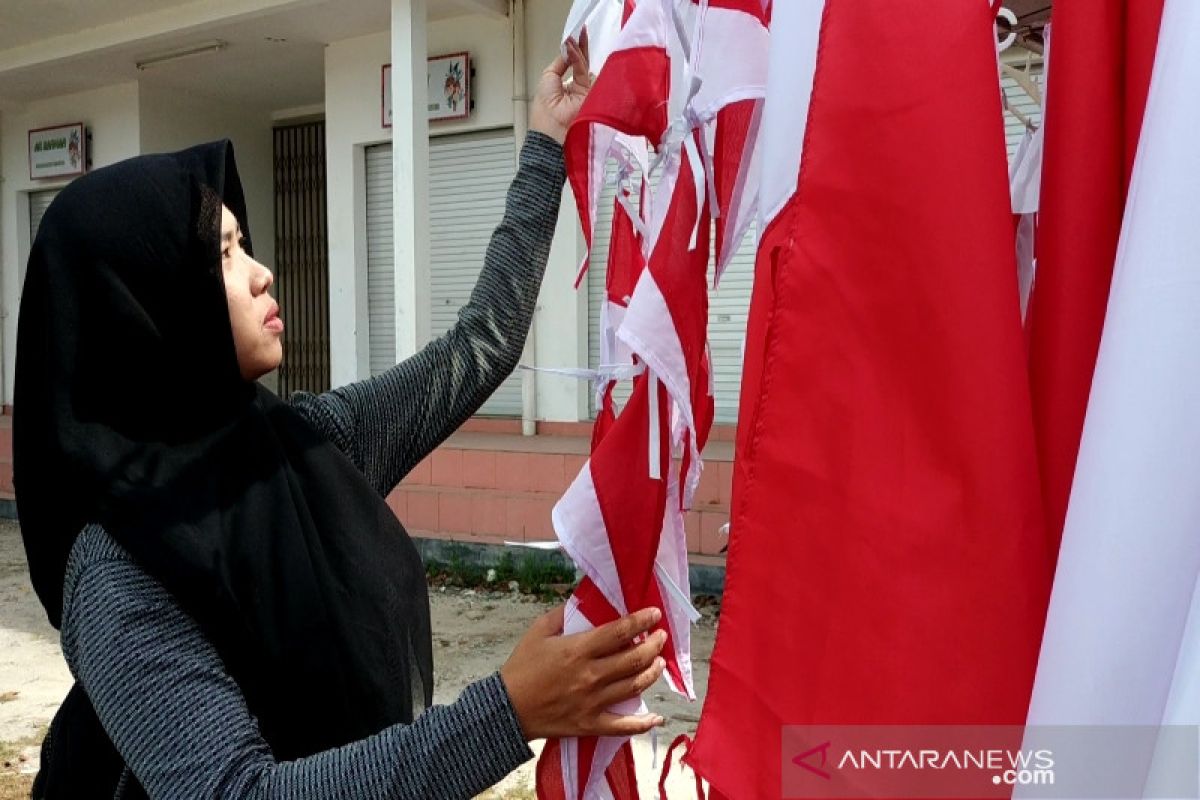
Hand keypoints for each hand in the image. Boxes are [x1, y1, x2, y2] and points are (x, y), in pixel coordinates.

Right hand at [500, 604, 667, 739]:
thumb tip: (582, 603)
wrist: (506, 709)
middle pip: (634, 658)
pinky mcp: (591, 724)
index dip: (641, 621)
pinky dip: (644, 723)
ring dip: (652, 673)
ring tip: (659, 662)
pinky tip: (657, 717)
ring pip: (634, 686)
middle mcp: (591, 675)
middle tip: (661, 637)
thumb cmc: (521, 668)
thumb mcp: (537, 632)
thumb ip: (561, 614)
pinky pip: (623, 726)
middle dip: (654, 645)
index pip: (619, 632)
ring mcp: (593, 702)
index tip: (654, 613)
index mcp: (578, 650)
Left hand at [529, 32, 591, 144]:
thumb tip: (568, 48)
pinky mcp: (591, 93)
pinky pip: (585, 72)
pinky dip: (578, 59)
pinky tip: (573, 49)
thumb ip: (561, 62)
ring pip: (585, 65)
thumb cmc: (544, 108)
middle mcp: (578, 87)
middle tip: (581, 30)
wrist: (550, 128)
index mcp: (567, 86)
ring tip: (575, 37)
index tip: (574, 36)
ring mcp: (586, 91)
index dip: (573, 50)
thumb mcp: (548, 77)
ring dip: (579, 51)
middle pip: (582, 62)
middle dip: (581, 46)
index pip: (573, 64)